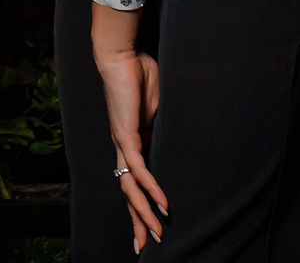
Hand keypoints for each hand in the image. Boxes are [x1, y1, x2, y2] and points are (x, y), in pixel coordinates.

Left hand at [92, 7, 167, 252]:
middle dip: (137, 220)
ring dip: (143, 212)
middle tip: (145, 245)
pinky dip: (150, 186)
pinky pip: (138, 167)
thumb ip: (164, 127)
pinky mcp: (126, 134)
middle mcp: (123, 147)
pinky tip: (162, 203)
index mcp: (132, 142)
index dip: (142, 204)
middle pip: (128, 192)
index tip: (150, 226)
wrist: (122, 55)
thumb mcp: (159, 108)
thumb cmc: (140, 76)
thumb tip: (177, 140)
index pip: (136, 181)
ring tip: (155, 233)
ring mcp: (122, 142)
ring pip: (130, 187)